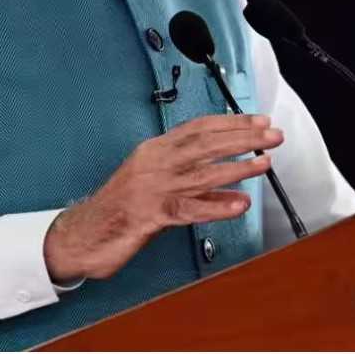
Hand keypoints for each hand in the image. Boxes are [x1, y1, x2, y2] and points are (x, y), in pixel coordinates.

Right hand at [43, 113, 282, 281]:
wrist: (82, 233)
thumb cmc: (118, 206)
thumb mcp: (153, 179)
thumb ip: (186, 174)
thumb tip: (226, 177)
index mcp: (154, 150)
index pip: (199, 127)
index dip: (232, 122)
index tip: (258, 120)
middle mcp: (154, 164)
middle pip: (205, 144)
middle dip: (243, 138)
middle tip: (271, 135)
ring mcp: (152, 188)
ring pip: (202, 174)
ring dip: (238, 168)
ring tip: (264, 163)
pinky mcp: (149, 215)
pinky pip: (190, 209)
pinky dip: (218, 207)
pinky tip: (239, 205)